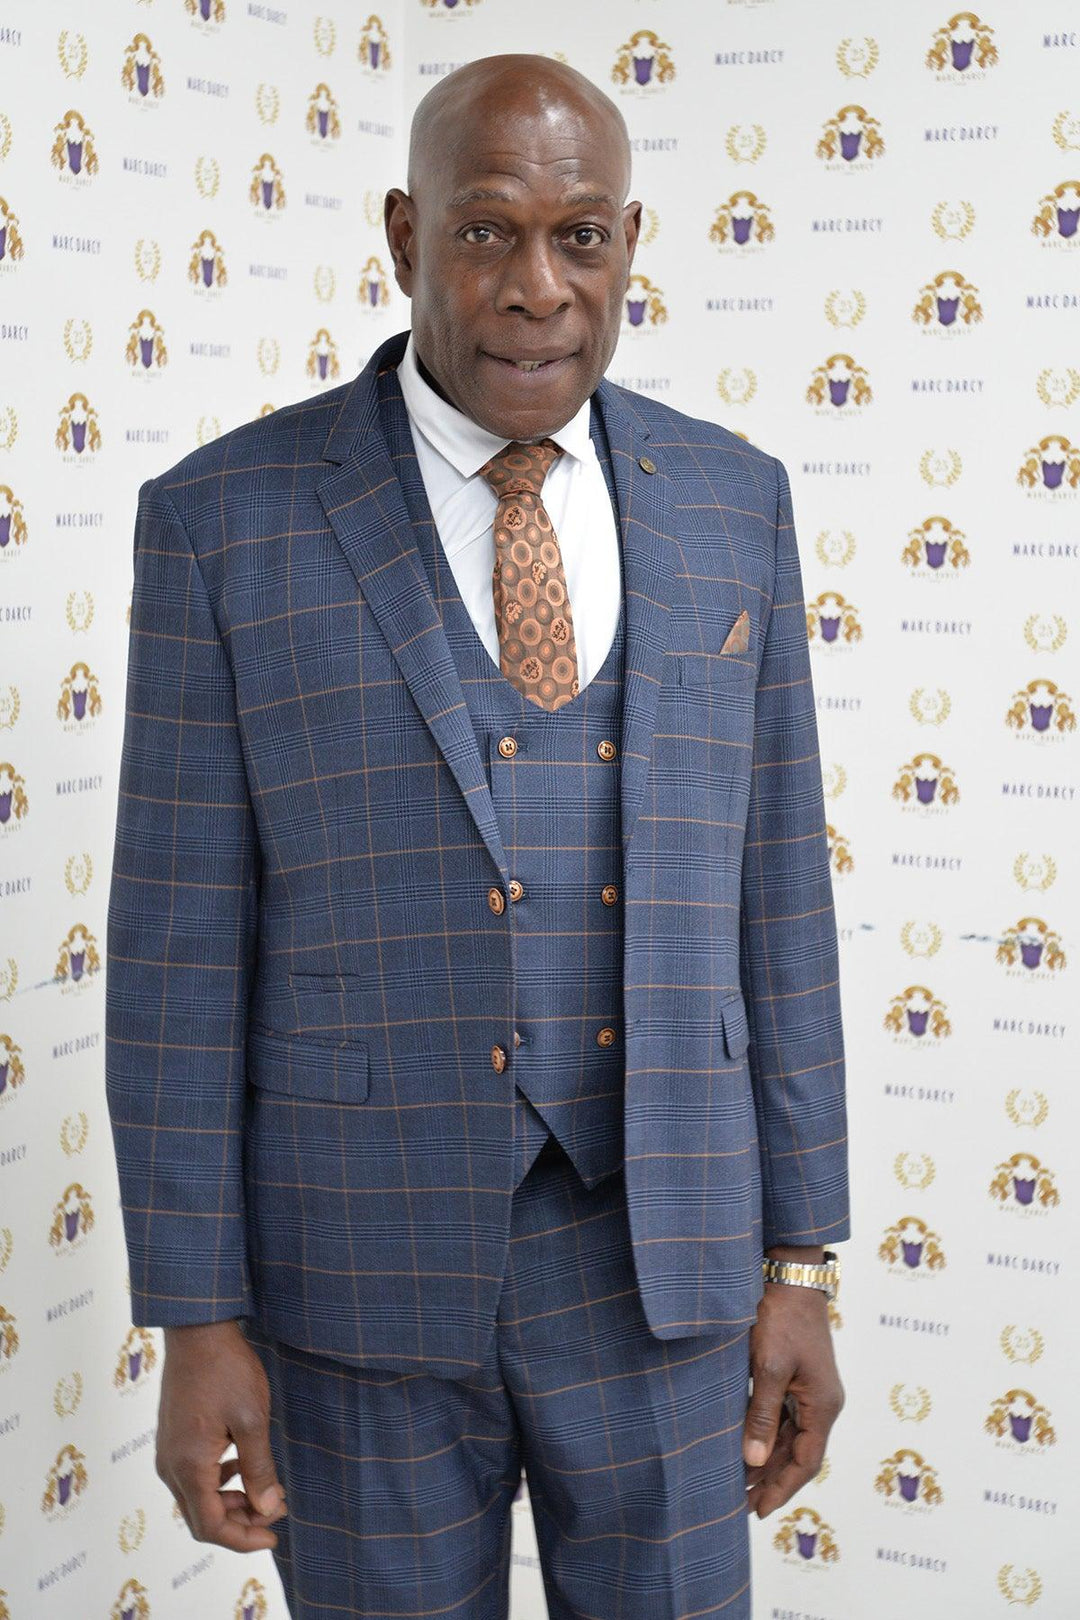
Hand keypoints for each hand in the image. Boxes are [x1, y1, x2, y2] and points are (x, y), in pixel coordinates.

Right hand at [156, 1319, 287, 1551]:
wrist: (197, 1330)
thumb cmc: (226, 1371)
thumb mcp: (252, 1420)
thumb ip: (259, 1468)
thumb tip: (268, 1509)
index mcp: (189, 1467)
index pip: (210, 1527)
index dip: (243, 1540)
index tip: (274, 1536)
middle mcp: (170, 1466)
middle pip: (201, 1517)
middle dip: (240, 1523)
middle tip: (276, 1510)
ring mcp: (167, 1451)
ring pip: (196, 1498)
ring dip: (229, 1502)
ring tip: (264, 1490)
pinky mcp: (172, 1438)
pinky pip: (192, 1476)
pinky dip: (218, 1482)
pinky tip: (241, 1465)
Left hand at [742, 1278, 843, 1517]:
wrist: (790, 1275)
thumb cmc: (781, 1317)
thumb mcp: (768, 1366)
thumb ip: (761, 1415)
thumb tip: (753, 1460)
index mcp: (823, 1404)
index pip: (806, 1462)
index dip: (782, 1488)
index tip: (758, 1510)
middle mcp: (822, 1402)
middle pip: (799, 1454)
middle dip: (771, 1481)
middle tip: (740, 1505)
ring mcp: (812, 1390)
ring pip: (791, 1438)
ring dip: (768, 1461)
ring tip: (738, 1484)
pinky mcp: (798, 1378)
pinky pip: (785, 1418)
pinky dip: (767, 1437)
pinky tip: (746, 1448)